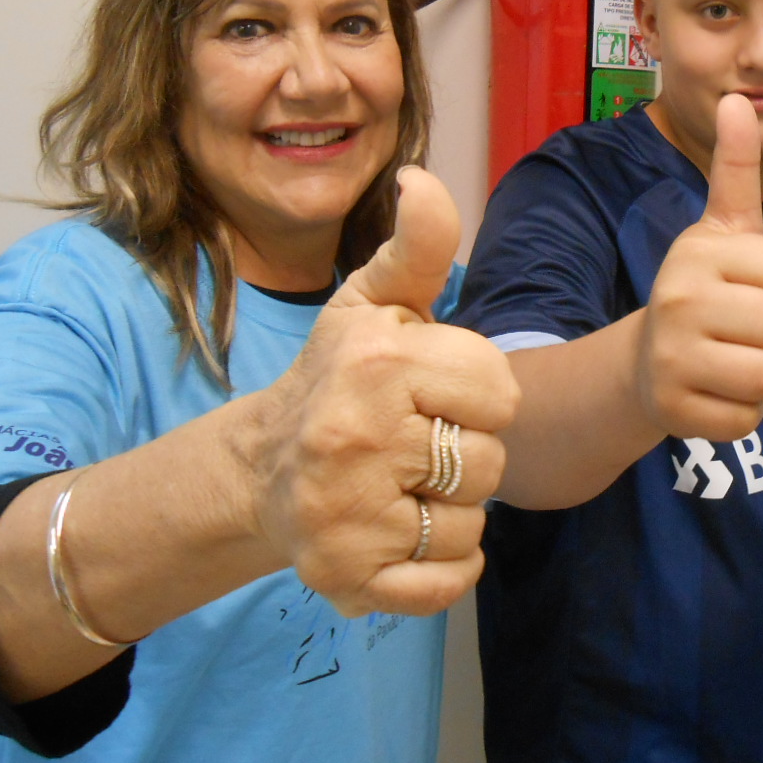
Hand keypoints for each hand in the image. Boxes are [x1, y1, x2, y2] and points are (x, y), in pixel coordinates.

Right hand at [249, 166, 518, 616]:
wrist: (261, 469)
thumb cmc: (339, 377)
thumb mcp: (374, 303)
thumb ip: (417, 246)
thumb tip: (424, 178)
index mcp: (377, 361)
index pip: (501, 391)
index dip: (477, 396)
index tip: (432, 394)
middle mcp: (357, 435)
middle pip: (489, 463)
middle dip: (464, 456)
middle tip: (414, 445)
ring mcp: (348, 513)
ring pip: (470, 526)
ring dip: (450, 512)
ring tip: (403, 487)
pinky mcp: (347, 577)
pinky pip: (448, 583)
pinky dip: (441, 570)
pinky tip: (405, 535)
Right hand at [638, 93, 762, 439]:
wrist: (641, 362)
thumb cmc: (699, 290)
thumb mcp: (719, 228)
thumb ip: (735, 168)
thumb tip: (739, 98)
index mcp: (699, 252)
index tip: (747, 284)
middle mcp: (679, 301)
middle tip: (737, 328)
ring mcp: (673, 359)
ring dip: (761, 376)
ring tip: (729, 360)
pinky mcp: (674, 412)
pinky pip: (749, 420)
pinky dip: (741, 414)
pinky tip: (713, 393)